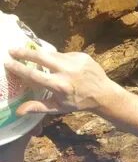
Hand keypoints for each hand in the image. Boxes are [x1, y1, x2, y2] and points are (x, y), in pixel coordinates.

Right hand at [4, 46, 123, 115]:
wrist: (103, 93)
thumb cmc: (78, 102)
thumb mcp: (58, 108)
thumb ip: (38, 107)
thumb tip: (18, 111)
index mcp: (59, 86)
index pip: (34, 75)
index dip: (19, 68)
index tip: (7, 62)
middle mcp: (67, 71)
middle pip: (41, 57)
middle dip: (24, 53)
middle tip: (12, 50)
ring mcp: (75, 61)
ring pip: (52, 54)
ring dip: (41, 55)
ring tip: (31, 55)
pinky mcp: (82, 55)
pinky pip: (64, 54)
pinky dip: (58, 58)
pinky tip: (58, 64)